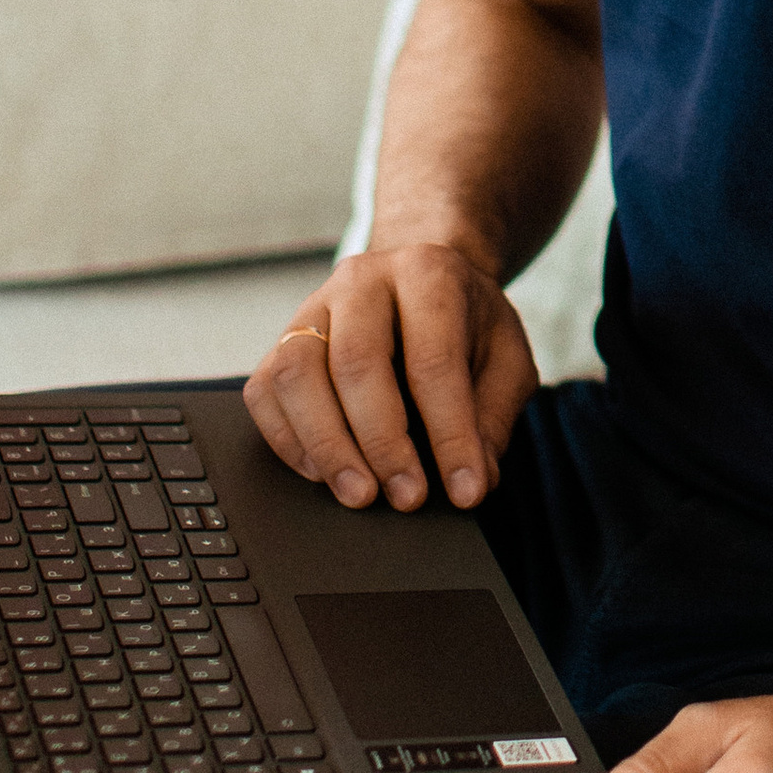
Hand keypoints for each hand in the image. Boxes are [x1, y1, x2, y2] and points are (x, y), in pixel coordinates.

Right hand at [244, 242, 538, 512]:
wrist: (422, 280)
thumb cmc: (468, 326)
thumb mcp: (506, 359)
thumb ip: (494, 416)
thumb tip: (475, 480)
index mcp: (428, 273)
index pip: (434, 360)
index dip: (450, 433)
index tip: (465, 490)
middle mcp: (363, 280)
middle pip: (356, 361)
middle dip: (381, 441)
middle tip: (406, 498)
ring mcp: (314, 306)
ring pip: (297, 372)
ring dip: (326, 444)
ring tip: (360, 495)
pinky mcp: (282, 339)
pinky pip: (265, 390)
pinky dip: (287, 439)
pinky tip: (321, 473)